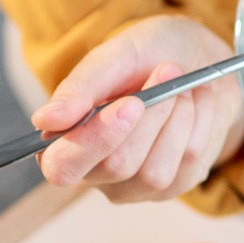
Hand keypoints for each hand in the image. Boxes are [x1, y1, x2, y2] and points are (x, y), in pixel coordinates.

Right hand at [32, 15, 243, 198]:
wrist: (199, 60)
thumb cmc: (148, 55)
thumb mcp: (115, 56)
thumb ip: (80, 87)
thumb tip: (45, 120)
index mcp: (64, 142)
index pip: (62, 166)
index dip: (96, 139)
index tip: (132, 103)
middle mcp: (95, 173)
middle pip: (117, 166)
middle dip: (151, 116)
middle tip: (168, 70)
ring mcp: (135, 186)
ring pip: (154, 172)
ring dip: (177, 118)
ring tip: (180, 87)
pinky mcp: (173, 187)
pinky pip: (187, 164)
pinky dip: (198, 124)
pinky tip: (194, 104)